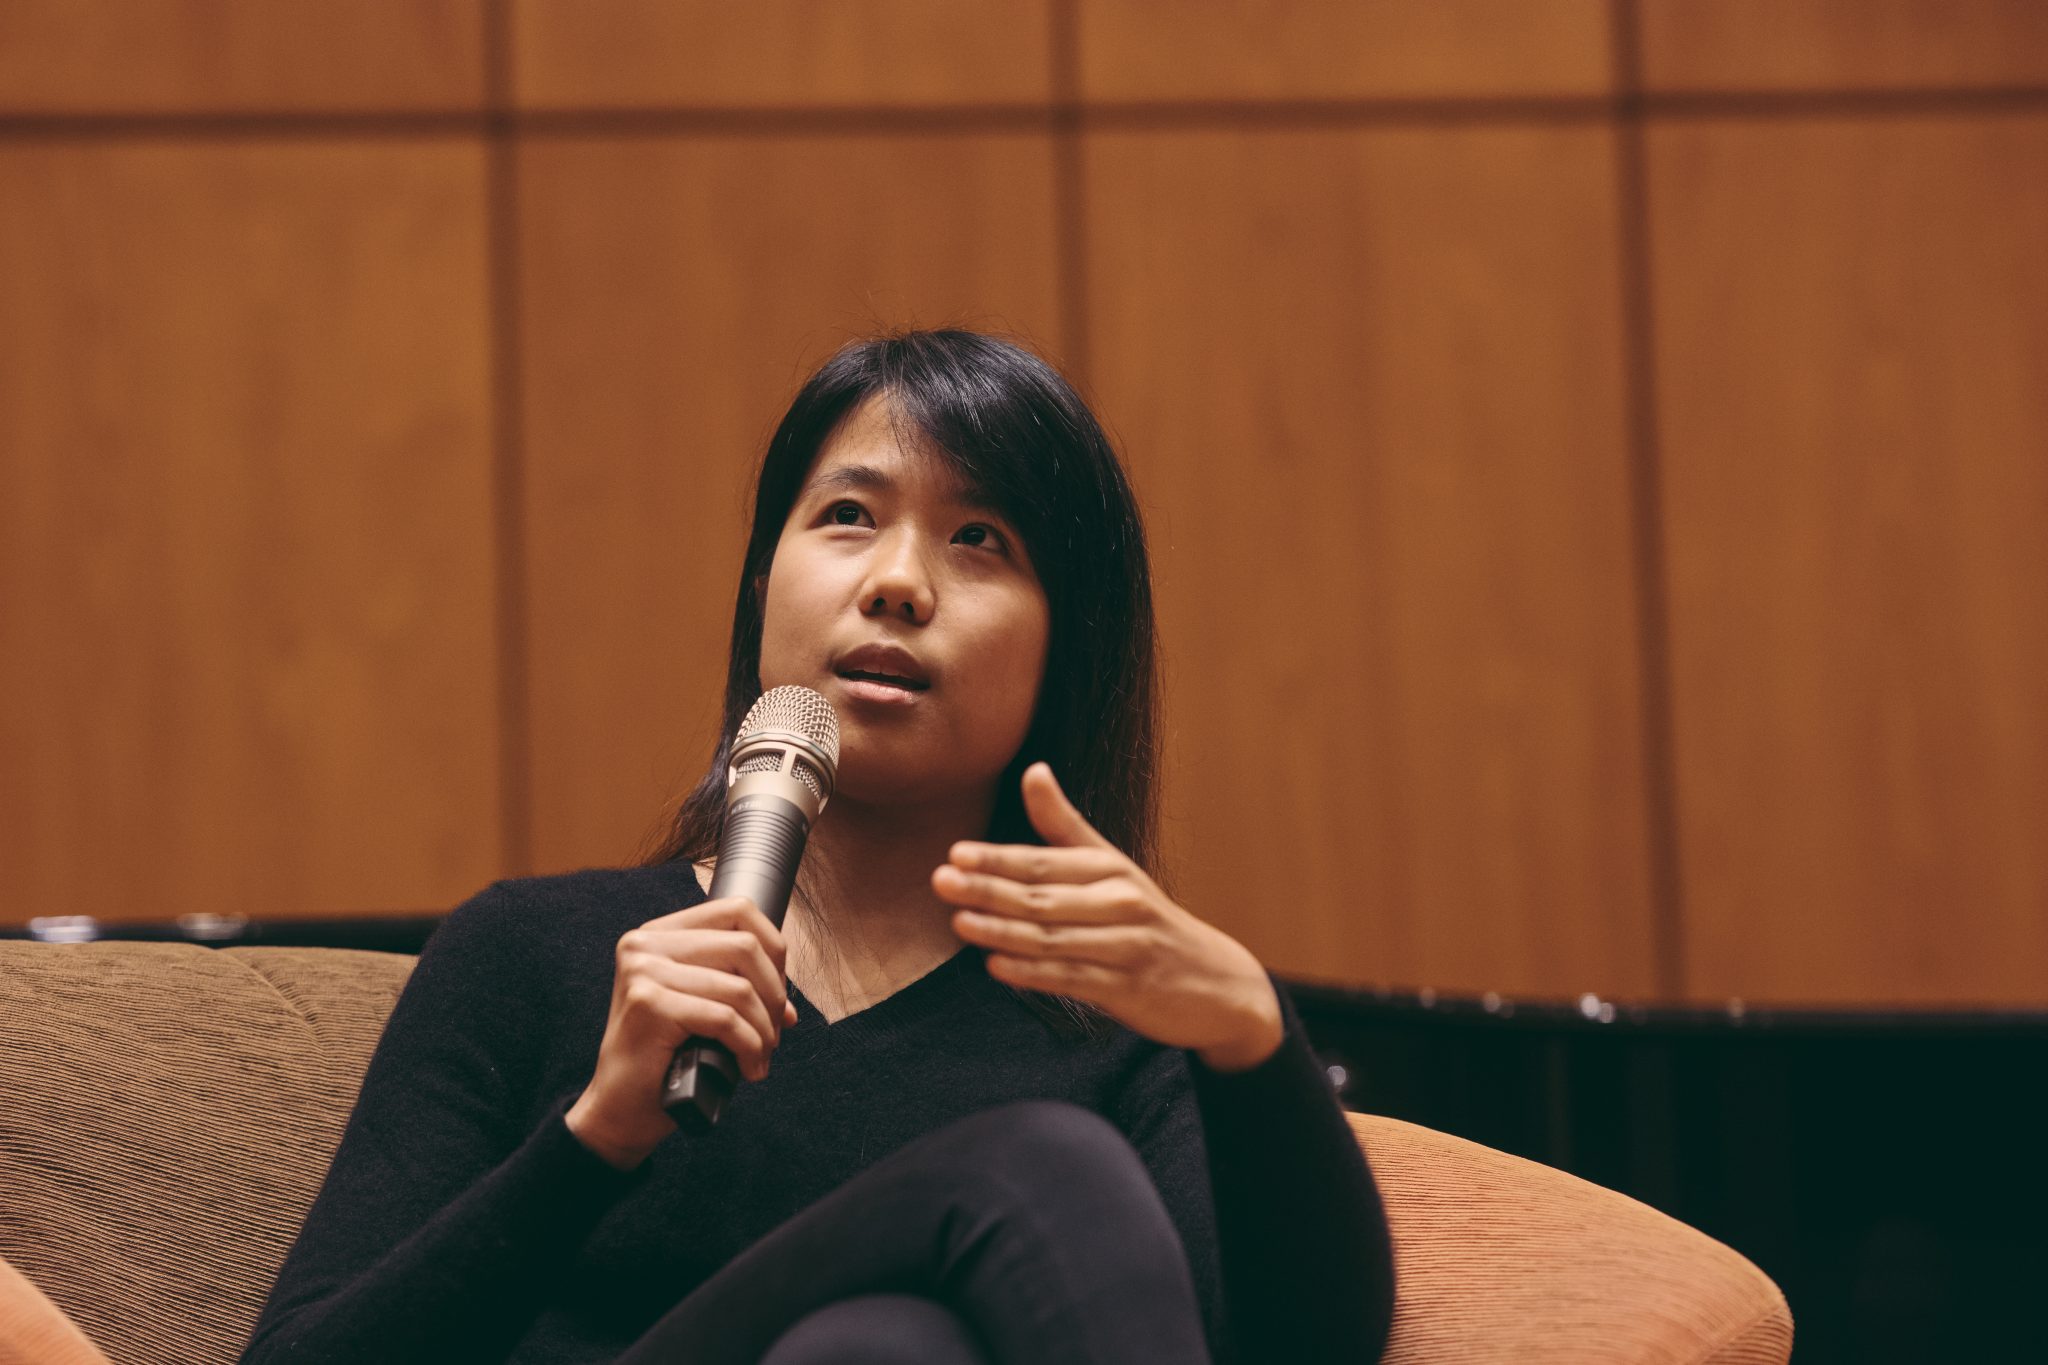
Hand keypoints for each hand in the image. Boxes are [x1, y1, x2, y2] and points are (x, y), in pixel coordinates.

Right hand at [565, 897, 798, 1170]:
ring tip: (761, 1055)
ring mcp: (642, 971)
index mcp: (657, 934)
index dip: (773, 948)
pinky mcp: (647, 1004)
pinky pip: (725, 1019)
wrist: (621, 1112)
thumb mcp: (702, 1010)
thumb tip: (789, 1006)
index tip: (776, 992)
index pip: (737, 909)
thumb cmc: (665, 1061)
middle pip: (746, 946)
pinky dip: (749, 1046)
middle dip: (774, 994)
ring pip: (739, 988)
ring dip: (765, 1028)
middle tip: (775, 1032)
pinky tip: (749, 1068)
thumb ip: (736, 988)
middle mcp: (644, 944)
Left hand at [933, 762, 1284, 1072]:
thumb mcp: (1112, 867)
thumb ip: (1064, 825)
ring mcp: (1125, 947)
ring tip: (960, 922)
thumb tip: (1033, 769)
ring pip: (1053, 939)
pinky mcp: (1127, 989)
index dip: (998, 858)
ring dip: (1003, 931)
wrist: (1214, 980)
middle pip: (1043, 897)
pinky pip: (1073, 979)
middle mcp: (1120, 903)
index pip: (1043, 861)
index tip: (955, 854)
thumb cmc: (1147, 919)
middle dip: (989, 889)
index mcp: (1110, 869)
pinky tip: (997, 968)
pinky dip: (1033, 974)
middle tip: (940, 881)